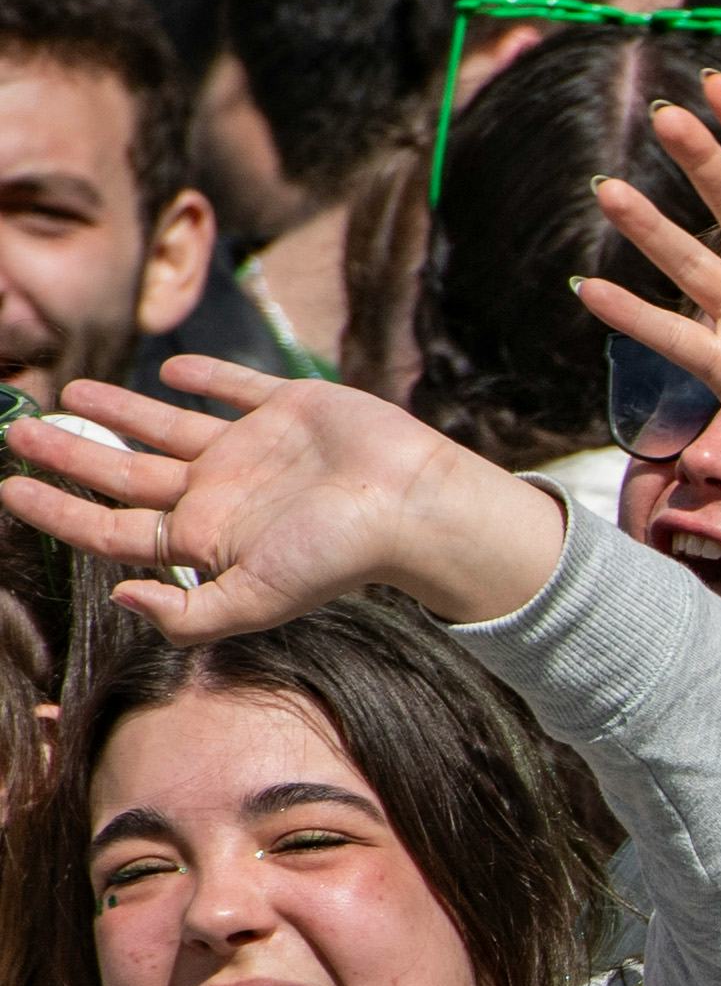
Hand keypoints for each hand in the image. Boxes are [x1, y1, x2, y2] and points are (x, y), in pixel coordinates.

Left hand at [3, 369, 565, 635]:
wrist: (416, 506)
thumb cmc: (341, 558)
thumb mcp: (257, 600)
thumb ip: (189, 616)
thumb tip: (119, 598)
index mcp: (209, 540)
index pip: (114, 527)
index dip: (57, 510)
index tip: (8, 490)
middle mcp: (223, 495)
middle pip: (126, 475)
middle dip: (68, 454)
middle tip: (16, 431)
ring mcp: (255, 451)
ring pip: (166, 429)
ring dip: (117, 412)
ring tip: (68, 394)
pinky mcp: (291, 409)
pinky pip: (234, 387)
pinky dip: (203, 377)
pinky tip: (172, 369)